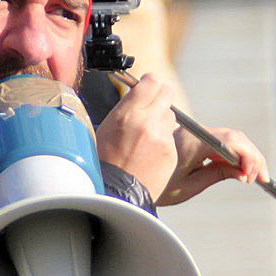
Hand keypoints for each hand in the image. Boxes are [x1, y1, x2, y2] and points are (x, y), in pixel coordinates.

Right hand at [95, 73, 178, 199]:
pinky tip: (150, 151)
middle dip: (159, 97)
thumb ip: (126, 107)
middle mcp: (147, 122)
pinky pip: (171, 136)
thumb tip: (138, 93)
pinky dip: (163, 140)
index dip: (149, 82)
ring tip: (146, 135)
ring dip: (161, 120)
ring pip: (170, 115)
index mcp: (127, 113)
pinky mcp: (170, 152)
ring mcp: (162, 138)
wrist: (114, 193)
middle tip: (152, 104)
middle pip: (166, 94)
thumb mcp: (106, 127)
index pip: (150, 82)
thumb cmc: (103, 160)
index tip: (147, 85)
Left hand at [156, 124, 267, 206]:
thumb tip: (244, 172)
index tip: (255, 178)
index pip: (231, 141)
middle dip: (251, 156)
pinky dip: (230, 153)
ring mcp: (191, 132)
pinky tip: (235, 169)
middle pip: (233, 137)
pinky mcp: (189, 136)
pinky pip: (216, 139)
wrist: (127, 180)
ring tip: (249, 177)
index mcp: (192, 143)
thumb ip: (218, 175)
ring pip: (227, 137)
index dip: (249, 157)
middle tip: (260, 178)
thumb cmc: (155, 187)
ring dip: (243, 154)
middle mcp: (193, 132)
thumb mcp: (189, 186)